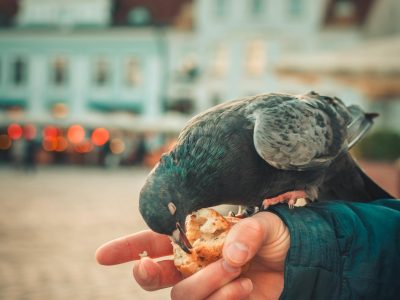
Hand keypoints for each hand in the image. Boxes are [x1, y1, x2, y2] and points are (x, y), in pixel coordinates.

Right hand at [96, 211, 289, 299]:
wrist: (300, 259)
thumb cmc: (277, 235)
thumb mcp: (266, 224)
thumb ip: (248, 233)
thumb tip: (230, 256)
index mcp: (195, 237)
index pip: (155, 241)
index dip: (128, 249)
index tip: (102, 256)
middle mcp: (194, 264)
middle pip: (155, 276)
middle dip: (147, 274)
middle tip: (149, 269)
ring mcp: (207, 287)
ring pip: (183, 295)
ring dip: (204, 283)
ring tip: (235, 271)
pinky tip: (245, 288)